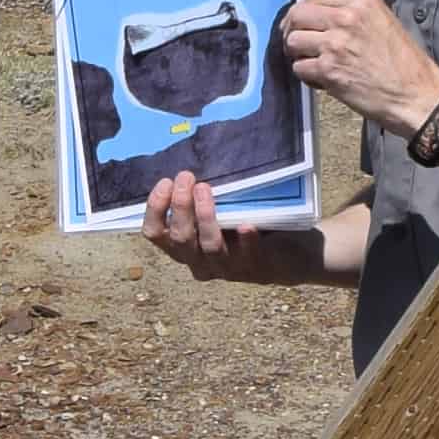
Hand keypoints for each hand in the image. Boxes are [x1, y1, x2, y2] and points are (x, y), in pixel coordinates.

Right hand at [140, 175, 326, 289]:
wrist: (284, 258)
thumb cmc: (240, 227)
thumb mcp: (214, 215)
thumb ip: (198, 201)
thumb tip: (189, 170)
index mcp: (182, 247)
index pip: (155, 233)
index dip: (155, 208)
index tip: (166, 182)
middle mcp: (198, 261)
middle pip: (180, 239)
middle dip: (180, 206)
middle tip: (186, 177)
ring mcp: (225, 268)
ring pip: (208, 246)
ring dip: (206, 216)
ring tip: (205, 189)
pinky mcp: (252, 268)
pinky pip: (247, 254)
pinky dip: (246, 240)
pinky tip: (246, 226)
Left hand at [277, 0, 438, 134]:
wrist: (415, 93)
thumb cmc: (402, 62)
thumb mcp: (381, 19)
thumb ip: (350, 11)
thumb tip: (317, 13)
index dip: (304, 10)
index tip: (303, 22)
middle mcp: (347, 15)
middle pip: (298, 14)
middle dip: (293, 30)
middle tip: (299, 43)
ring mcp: (336, 42)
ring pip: (293, 40)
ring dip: (299, 54)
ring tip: (315, 62)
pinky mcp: (329, 68)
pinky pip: (299, 67)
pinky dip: (306, 75)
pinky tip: (322, 78)